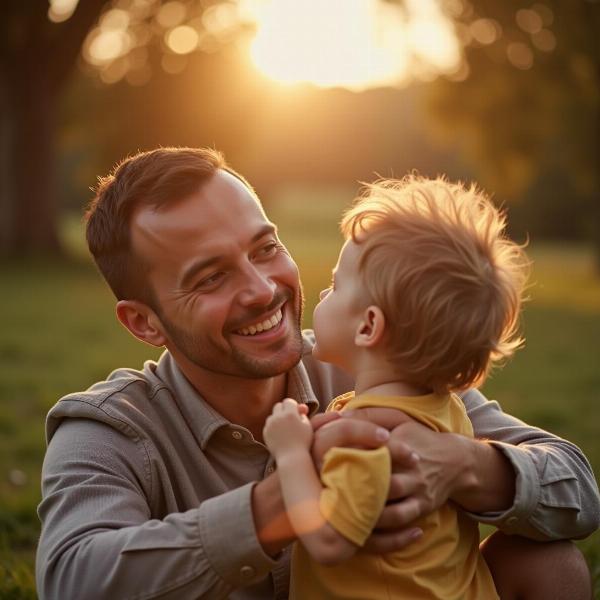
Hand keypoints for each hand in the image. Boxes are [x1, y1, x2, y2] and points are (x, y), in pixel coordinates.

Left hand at [263, 398, 312, 457]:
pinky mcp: (265, 432)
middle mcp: (278, 417)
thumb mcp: (308, 426)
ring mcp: (270, 425)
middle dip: (284, 409)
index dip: (293, 406)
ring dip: (277, 418)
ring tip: (285, 427)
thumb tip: (300, 408)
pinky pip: (268, 425)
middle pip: (278, 406)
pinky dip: (273, 426)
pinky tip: (279, 434)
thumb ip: (303, 414)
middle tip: (290, 418)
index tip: (297, 413)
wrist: (292, 458)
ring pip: (272, 415)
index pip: (288, 401)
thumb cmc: (303, 442)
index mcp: (290, 413)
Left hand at [321, 407, 471, 553]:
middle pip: (383, 485)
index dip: (350, 459)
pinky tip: (364, 529)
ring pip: (391, 511)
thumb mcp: (399, 419)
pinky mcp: (422, 507)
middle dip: (358, 494)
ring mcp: (417, 491)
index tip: (325, 464)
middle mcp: (410, 470)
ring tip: (344, 518)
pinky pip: (402, 523)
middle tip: (330, 497)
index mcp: (399, 445)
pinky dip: (385, 530)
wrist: (456, 460)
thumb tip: (340, 415)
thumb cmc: (418, 437)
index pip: (374, 453)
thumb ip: (371, 415)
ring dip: (368, 517)